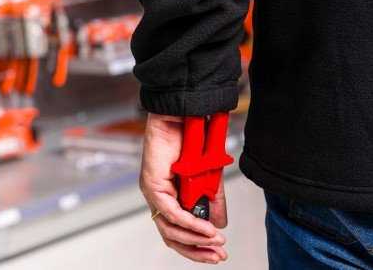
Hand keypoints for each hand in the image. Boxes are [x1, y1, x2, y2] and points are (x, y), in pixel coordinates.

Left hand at [140, 113, 228, 263]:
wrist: (182, 117)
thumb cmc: (190, 141)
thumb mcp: (208, 178)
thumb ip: (213, 202)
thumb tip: (220, 226)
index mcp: (170, 197)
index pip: (177, 232)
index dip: (197, 246)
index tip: (218, 252)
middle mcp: (159, 197)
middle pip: (171, 235)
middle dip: (197, 250)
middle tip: (218, 255)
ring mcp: (153, 192)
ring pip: (169, 228)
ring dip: (195, 238)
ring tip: (215, 240)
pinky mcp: (152, 184)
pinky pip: (170, 211)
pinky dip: (189, 222)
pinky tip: (204, 228)